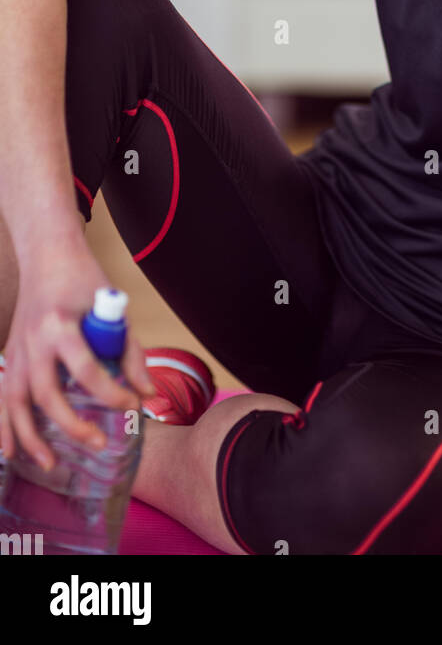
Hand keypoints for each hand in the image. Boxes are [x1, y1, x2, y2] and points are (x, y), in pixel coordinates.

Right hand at [0, 231, 154, 470]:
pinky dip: (5, 427)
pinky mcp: (9, 356)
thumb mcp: (112, 308)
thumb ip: (129, 351)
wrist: (46, 256)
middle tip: (99, 445)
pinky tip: (10, 452)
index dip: (110, 393)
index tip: (132, 405)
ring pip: (17, 404)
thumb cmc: (83, 280)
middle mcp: (33, 341)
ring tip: (52, 464)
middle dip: (73, 426)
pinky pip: (3, 398)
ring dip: (32, 438)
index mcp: (61, 324)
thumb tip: (147, 394)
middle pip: (47, 394)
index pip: (85, 370)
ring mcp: (16, 350)